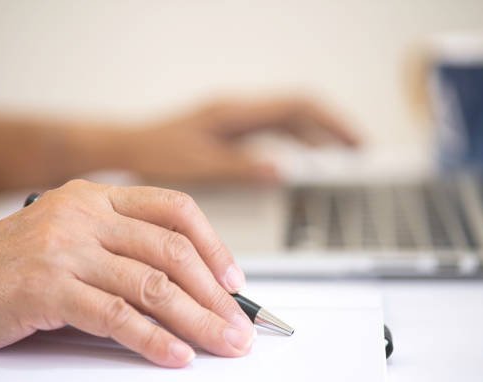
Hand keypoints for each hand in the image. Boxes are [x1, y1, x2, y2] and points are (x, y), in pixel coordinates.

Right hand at [0, 180, 253, 366]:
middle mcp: (83, 215)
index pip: (173, 209)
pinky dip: (153, 339)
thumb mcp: (70, 241)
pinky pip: (114, 316)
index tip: (234, 280)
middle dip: (215, 293)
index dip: (213, 244)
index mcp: (95, 197)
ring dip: (197, 320)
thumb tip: (181, 286)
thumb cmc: (7, 267)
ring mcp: (64, 249)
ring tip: (223, 343)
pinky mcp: (44, 287)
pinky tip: (176, 355)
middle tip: (239, 324)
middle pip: (172, 250)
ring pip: (151, 285)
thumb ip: (119, 252)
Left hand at [110, 97, 358, 182]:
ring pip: (285, 123)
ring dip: (313, 138)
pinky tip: (298, 163)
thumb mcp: (199, 166)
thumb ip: (241, 169)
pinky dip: (291, 146)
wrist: (127, 148)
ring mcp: (234, 122)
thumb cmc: (154, 153)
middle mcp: (237, 113)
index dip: (331, 123)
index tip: (353, 143)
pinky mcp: (228, 134)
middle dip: (329, 130)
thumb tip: (282, 173)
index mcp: (234, 114)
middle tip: (355, 153)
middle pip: (298, 113)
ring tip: (336, 160)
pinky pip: (270, 135)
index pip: (297, 107)